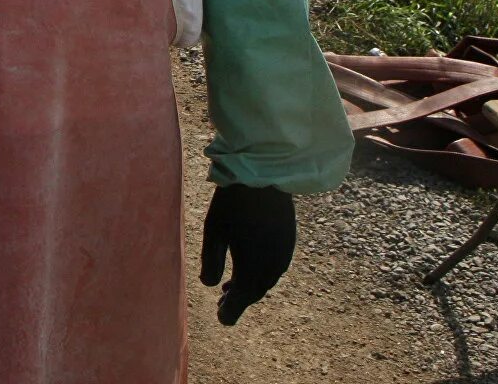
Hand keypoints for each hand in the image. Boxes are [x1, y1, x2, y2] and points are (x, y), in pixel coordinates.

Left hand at [200, 183, 295, 324]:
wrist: (264, 178)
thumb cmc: (232, 203)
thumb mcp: (213, 231)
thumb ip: (211, 260)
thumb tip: (209, 286)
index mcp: (252, 268)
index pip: (241, 300)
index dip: (230, 312)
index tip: (221, 320)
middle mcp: (271, 267)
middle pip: (254, 293)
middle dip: (238, 301)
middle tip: (222, 305)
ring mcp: (283, 256)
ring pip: (265, 281)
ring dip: (249, 287)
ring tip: (230, 288)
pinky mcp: (288, 244)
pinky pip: (273, 269)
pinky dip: (259, 275)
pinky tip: (248, 268)